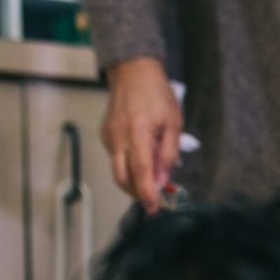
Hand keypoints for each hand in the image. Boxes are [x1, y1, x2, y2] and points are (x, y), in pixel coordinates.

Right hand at [102, 57, 182, 213]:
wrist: (132, 72)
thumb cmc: (155, 93)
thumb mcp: (173, 123)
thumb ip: (169, 153)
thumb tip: (164, 179)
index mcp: (138, 132)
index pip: (141, 171)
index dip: (146, 193)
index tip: (154, 208)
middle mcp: (119, 137)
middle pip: (123, 178)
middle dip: (138, 194)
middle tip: (155, 201)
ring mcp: (109, 137)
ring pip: (118, 171)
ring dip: (134, 182)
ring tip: (152, 184)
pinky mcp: (106, 136)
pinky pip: (116, 159)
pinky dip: (129, 168)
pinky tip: (143, 164)